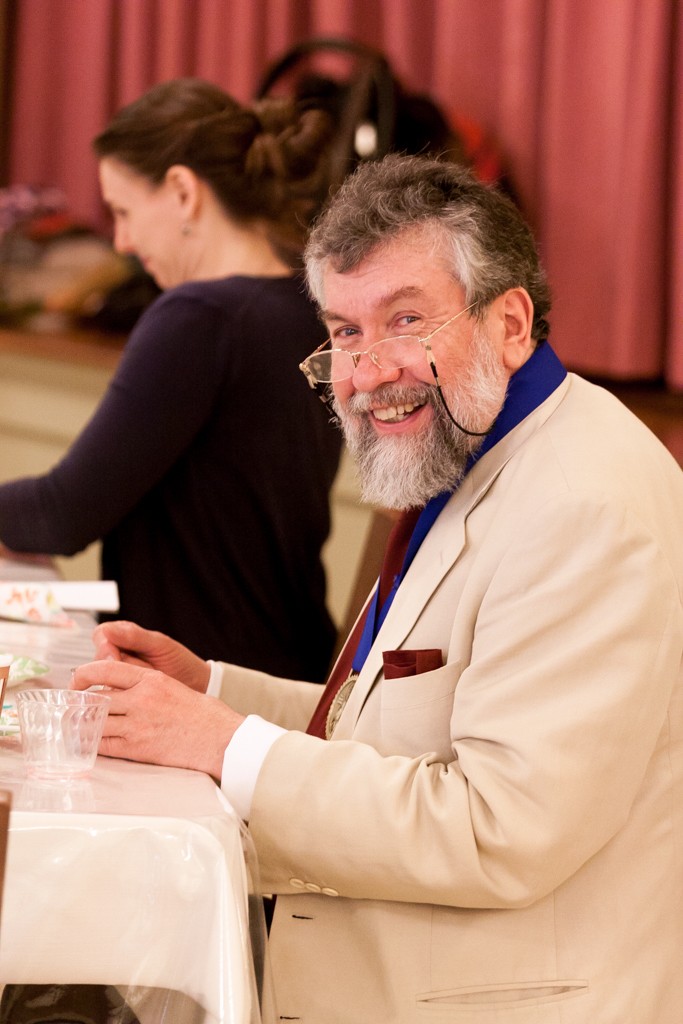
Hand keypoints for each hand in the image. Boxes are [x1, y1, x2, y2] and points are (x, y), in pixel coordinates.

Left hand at [71, 658, 244, 778]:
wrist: (220, 739)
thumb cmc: (204, 715)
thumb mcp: (174, 687)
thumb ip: (147, 686)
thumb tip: (122, 690)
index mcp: (151, 679)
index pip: (106, 668)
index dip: (84, 674)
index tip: (78, 681)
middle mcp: (142, 699)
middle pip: (96, 696)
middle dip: (79, 702)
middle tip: (73, 707)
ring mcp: (138, 724)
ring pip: (95, 722)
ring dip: (82, 725)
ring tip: (77, 727)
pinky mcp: (138, 747)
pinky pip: (104, 745)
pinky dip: (92, 744)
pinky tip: (89, 743)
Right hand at [91, 620, 209, 692]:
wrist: (195, 685)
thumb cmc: (179, 661)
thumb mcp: (160, 645)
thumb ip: (133, 636)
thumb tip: (107, 631)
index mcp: (122, 637)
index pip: (101, 636)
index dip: (104, 647)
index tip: (114, 658)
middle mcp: (115, 656)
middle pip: (96, 661)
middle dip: (108, 672)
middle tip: (124, 680)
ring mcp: (116, 678)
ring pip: (100, 682)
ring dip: (112, 689)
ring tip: (130, 694)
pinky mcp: (120, 697)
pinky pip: (109, 700)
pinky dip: (116, 703)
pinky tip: (125, 708)